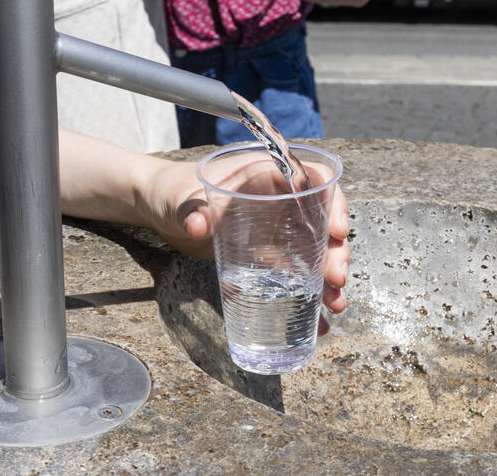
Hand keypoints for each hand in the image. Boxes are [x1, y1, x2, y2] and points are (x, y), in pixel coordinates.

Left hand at [142, 160, 349, 335]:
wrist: (159, 209)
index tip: (337, 232)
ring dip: (328, 278)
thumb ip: (191, 210)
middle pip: (321, 222)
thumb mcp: (181, 198)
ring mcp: (274, 229)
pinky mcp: (264, 254)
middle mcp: (279, 200)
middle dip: (335, 252)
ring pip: (314, 251)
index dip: (333, 204)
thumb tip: (199, 225)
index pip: (315, 180)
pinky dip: (306, 294)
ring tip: (335, 306)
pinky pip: (293, 272)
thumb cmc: (173, 191)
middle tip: (337, 281)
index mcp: (267, 175)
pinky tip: (317, 320)